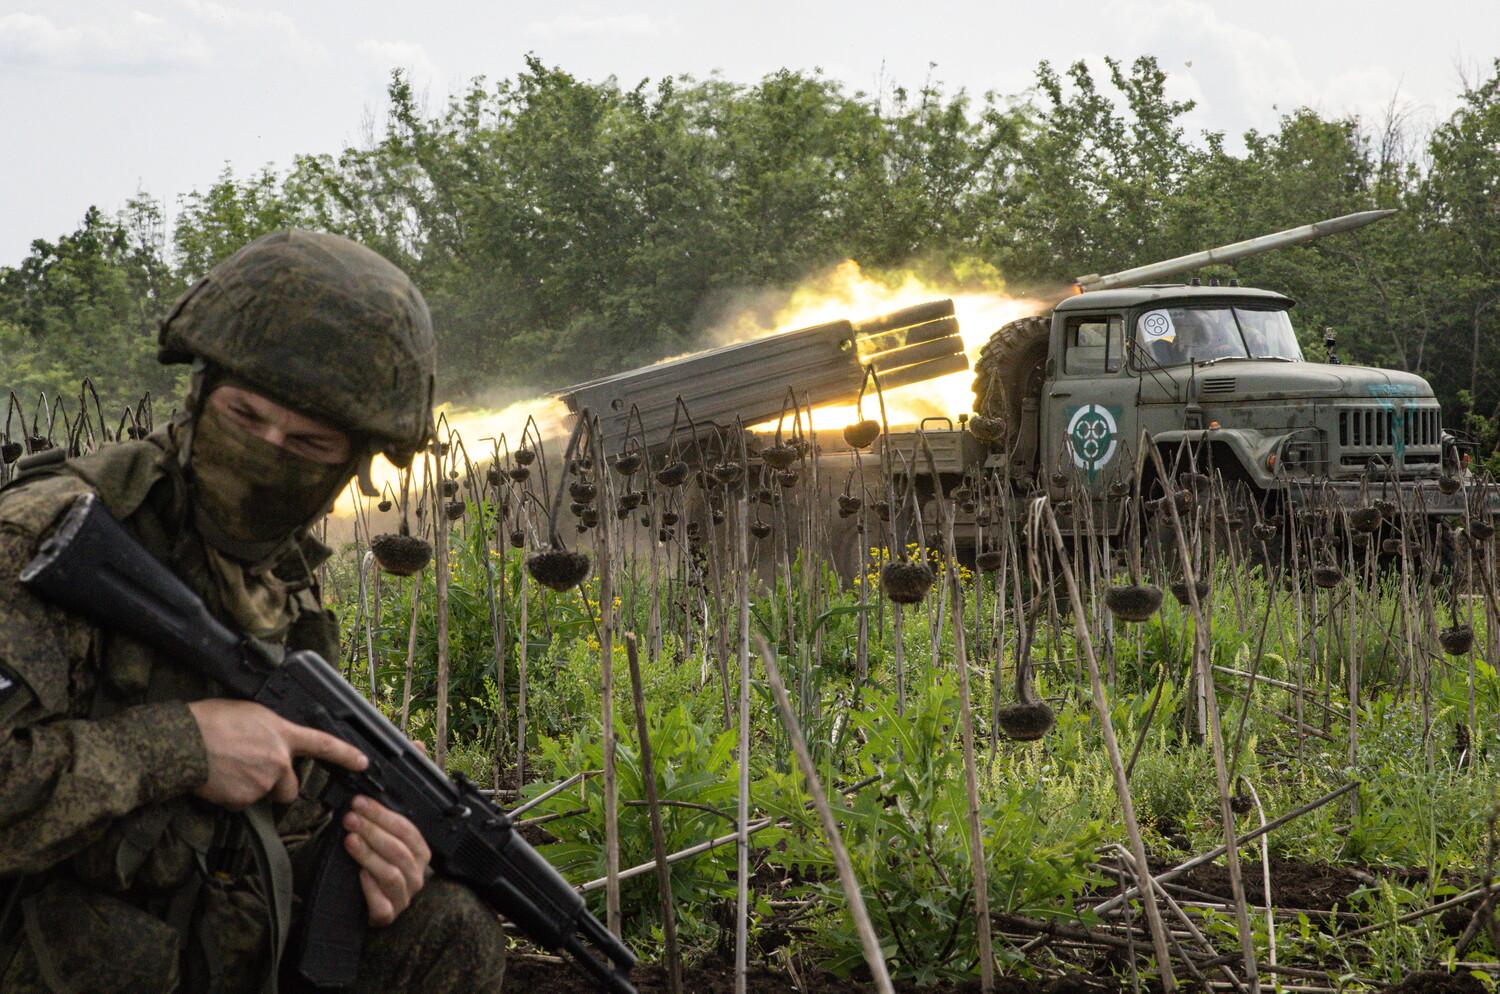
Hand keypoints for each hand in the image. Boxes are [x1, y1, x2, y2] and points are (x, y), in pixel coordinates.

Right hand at [187, 698, 367, 808]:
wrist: (183, 742)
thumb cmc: (211, 720)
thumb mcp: (251, 714)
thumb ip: (271, 731)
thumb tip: (273, 741)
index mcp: (283, 734)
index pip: (323, 744)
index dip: (346, 754)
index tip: (363, 763)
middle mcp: (279, 761)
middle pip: (291, 788)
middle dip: (278, 787)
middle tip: (253, 772)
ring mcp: (263, 783)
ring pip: (264, 797)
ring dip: (252, 790)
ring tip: (229, 769)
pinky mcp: (244, 801)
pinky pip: (242, 805)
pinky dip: (233, 798)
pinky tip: (219, 781)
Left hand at [342, 795, 431, 924]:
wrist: (361, 905)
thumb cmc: (371, 870)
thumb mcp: (379, 845)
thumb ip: (377, 827)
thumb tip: (360, 803)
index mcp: (420, 853)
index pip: (406, 829)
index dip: (382, 814)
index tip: (360, 803)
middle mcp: (416, 875)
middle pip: (398, 850)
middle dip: (372, 830)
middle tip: (351, 819)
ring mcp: (403, 897)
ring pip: (391, 874)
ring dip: (369, 855)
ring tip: (350, 841)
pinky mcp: (388, 915)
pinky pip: (382, 903)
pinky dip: (370, 888)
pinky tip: (359, 875)